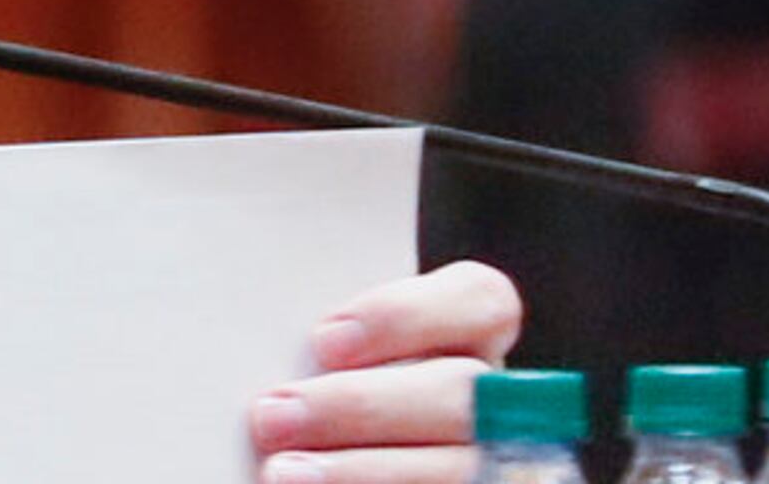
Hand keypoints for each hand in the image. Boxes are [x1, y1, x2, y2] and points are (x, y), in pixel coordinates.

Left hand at [248, 259, 521, 483]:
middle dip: (360, 405)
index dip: (406, 315)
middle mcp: (495, 404)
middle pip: (459, 392)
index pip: (481, 301)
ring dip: (363, 470)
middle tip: (272, 415)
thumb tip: (273, 335)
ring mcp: (491, 464)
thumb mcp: (346, 358)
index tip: (324, 340)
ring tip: (279, 472)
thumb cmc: (330, 390)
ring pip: (456, 467)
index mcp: (471, 344)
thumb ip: (337, 342)